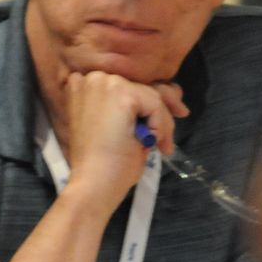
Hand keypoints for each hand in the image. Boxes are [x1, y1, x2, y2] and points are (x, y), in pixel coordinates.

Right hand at [57, 72, 187, 211]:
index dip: (147, 101)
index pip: (127, 84)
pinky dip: (159, 125)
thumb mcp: (124, 125)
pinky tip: (150, 143)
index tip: (157, 122)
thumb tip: (174, 90)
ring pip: (151, 94)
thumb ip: (142, 104)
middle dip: (161, 107)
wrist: (95, 183)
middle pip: (141, 85)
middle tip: (168, 133)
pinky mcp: (121, 94)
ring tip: (158, 145)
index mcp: (86, 85)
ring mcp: (106, 83)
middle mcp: (92, 77)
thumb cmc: (104, 161)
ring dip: (160, 121)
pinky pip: (155, 104)